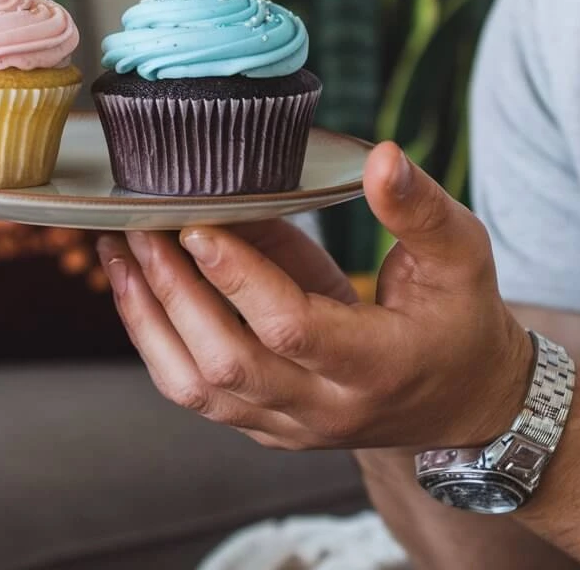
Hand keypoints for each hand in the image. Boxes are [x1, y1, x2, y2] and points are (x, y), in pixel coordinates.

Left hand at [96, 143, 533, 451]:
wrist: (461, 400)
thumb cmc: (458, 320)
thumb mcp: (462, 256)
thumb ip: (419, 210)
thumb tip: (382, 157)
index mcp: (377, 366)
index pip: (294, 328)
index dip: (240, 277)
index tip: (198, 224)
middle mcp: (324, 408)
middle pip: (228, 363)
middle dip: (175, 291)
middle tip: (141, 227)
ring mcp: (287, 423)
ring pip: (197, 386)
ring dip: (147, 316)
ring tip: (118, 251)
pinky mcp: (263, 423)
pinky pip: (193, 391)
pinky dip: (152, 338)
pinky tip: (131, 285)